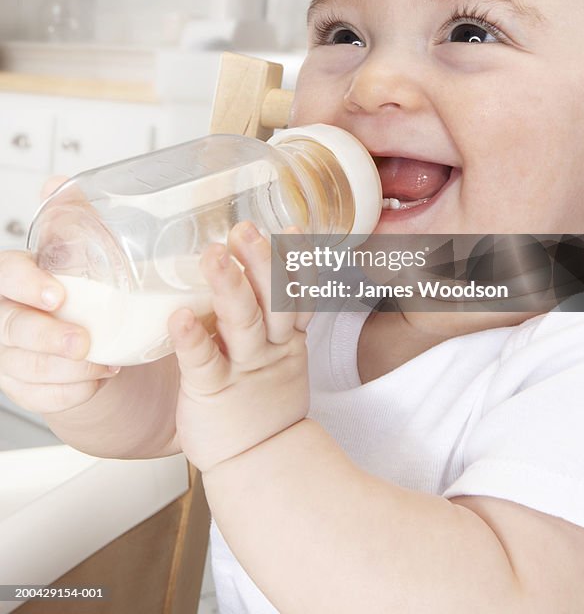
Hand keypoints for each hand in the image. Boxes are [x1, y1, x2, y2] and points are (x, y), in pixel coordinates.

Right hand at [0, 176, 120, 414]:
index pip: (5, 275)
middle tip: (83, 340)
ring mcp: (8, 354)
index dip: (27, 284)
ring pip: (24, 367)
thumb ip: (70, 216)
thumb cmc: (83, 288)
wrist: (93, 334)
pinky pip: (40, 396)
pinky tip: (97, 379)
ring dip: (67, 369)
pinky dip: (72, 390)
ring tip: (106, 361)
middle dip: (45, 336)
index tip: (58, 294)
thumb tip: (57, 183)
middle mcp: (4, 314)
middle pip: (8, 327)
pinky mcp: (22, 386)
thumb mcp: (81, 249)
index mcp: (14, 277)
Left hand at [168, 222, 310, 473]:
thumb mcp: (281, 355)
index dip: (294, 261)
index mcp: (285, 337)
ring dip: (229, 287)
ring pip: (242, 323)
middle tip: (243, 228)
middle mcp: (269, 349)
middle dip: (260, 262)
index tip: (288, 229)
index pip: (295, 292)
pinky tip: (179, 317)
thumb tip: (264, 266)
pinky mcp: (212, 392)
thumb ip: (273, 315)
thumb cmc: (261, 402)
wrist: (261, 463)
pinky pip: (203, 363)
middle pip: (271, 300)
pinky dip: (192, 339)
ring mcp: (243, 370)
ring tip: (214, 256)